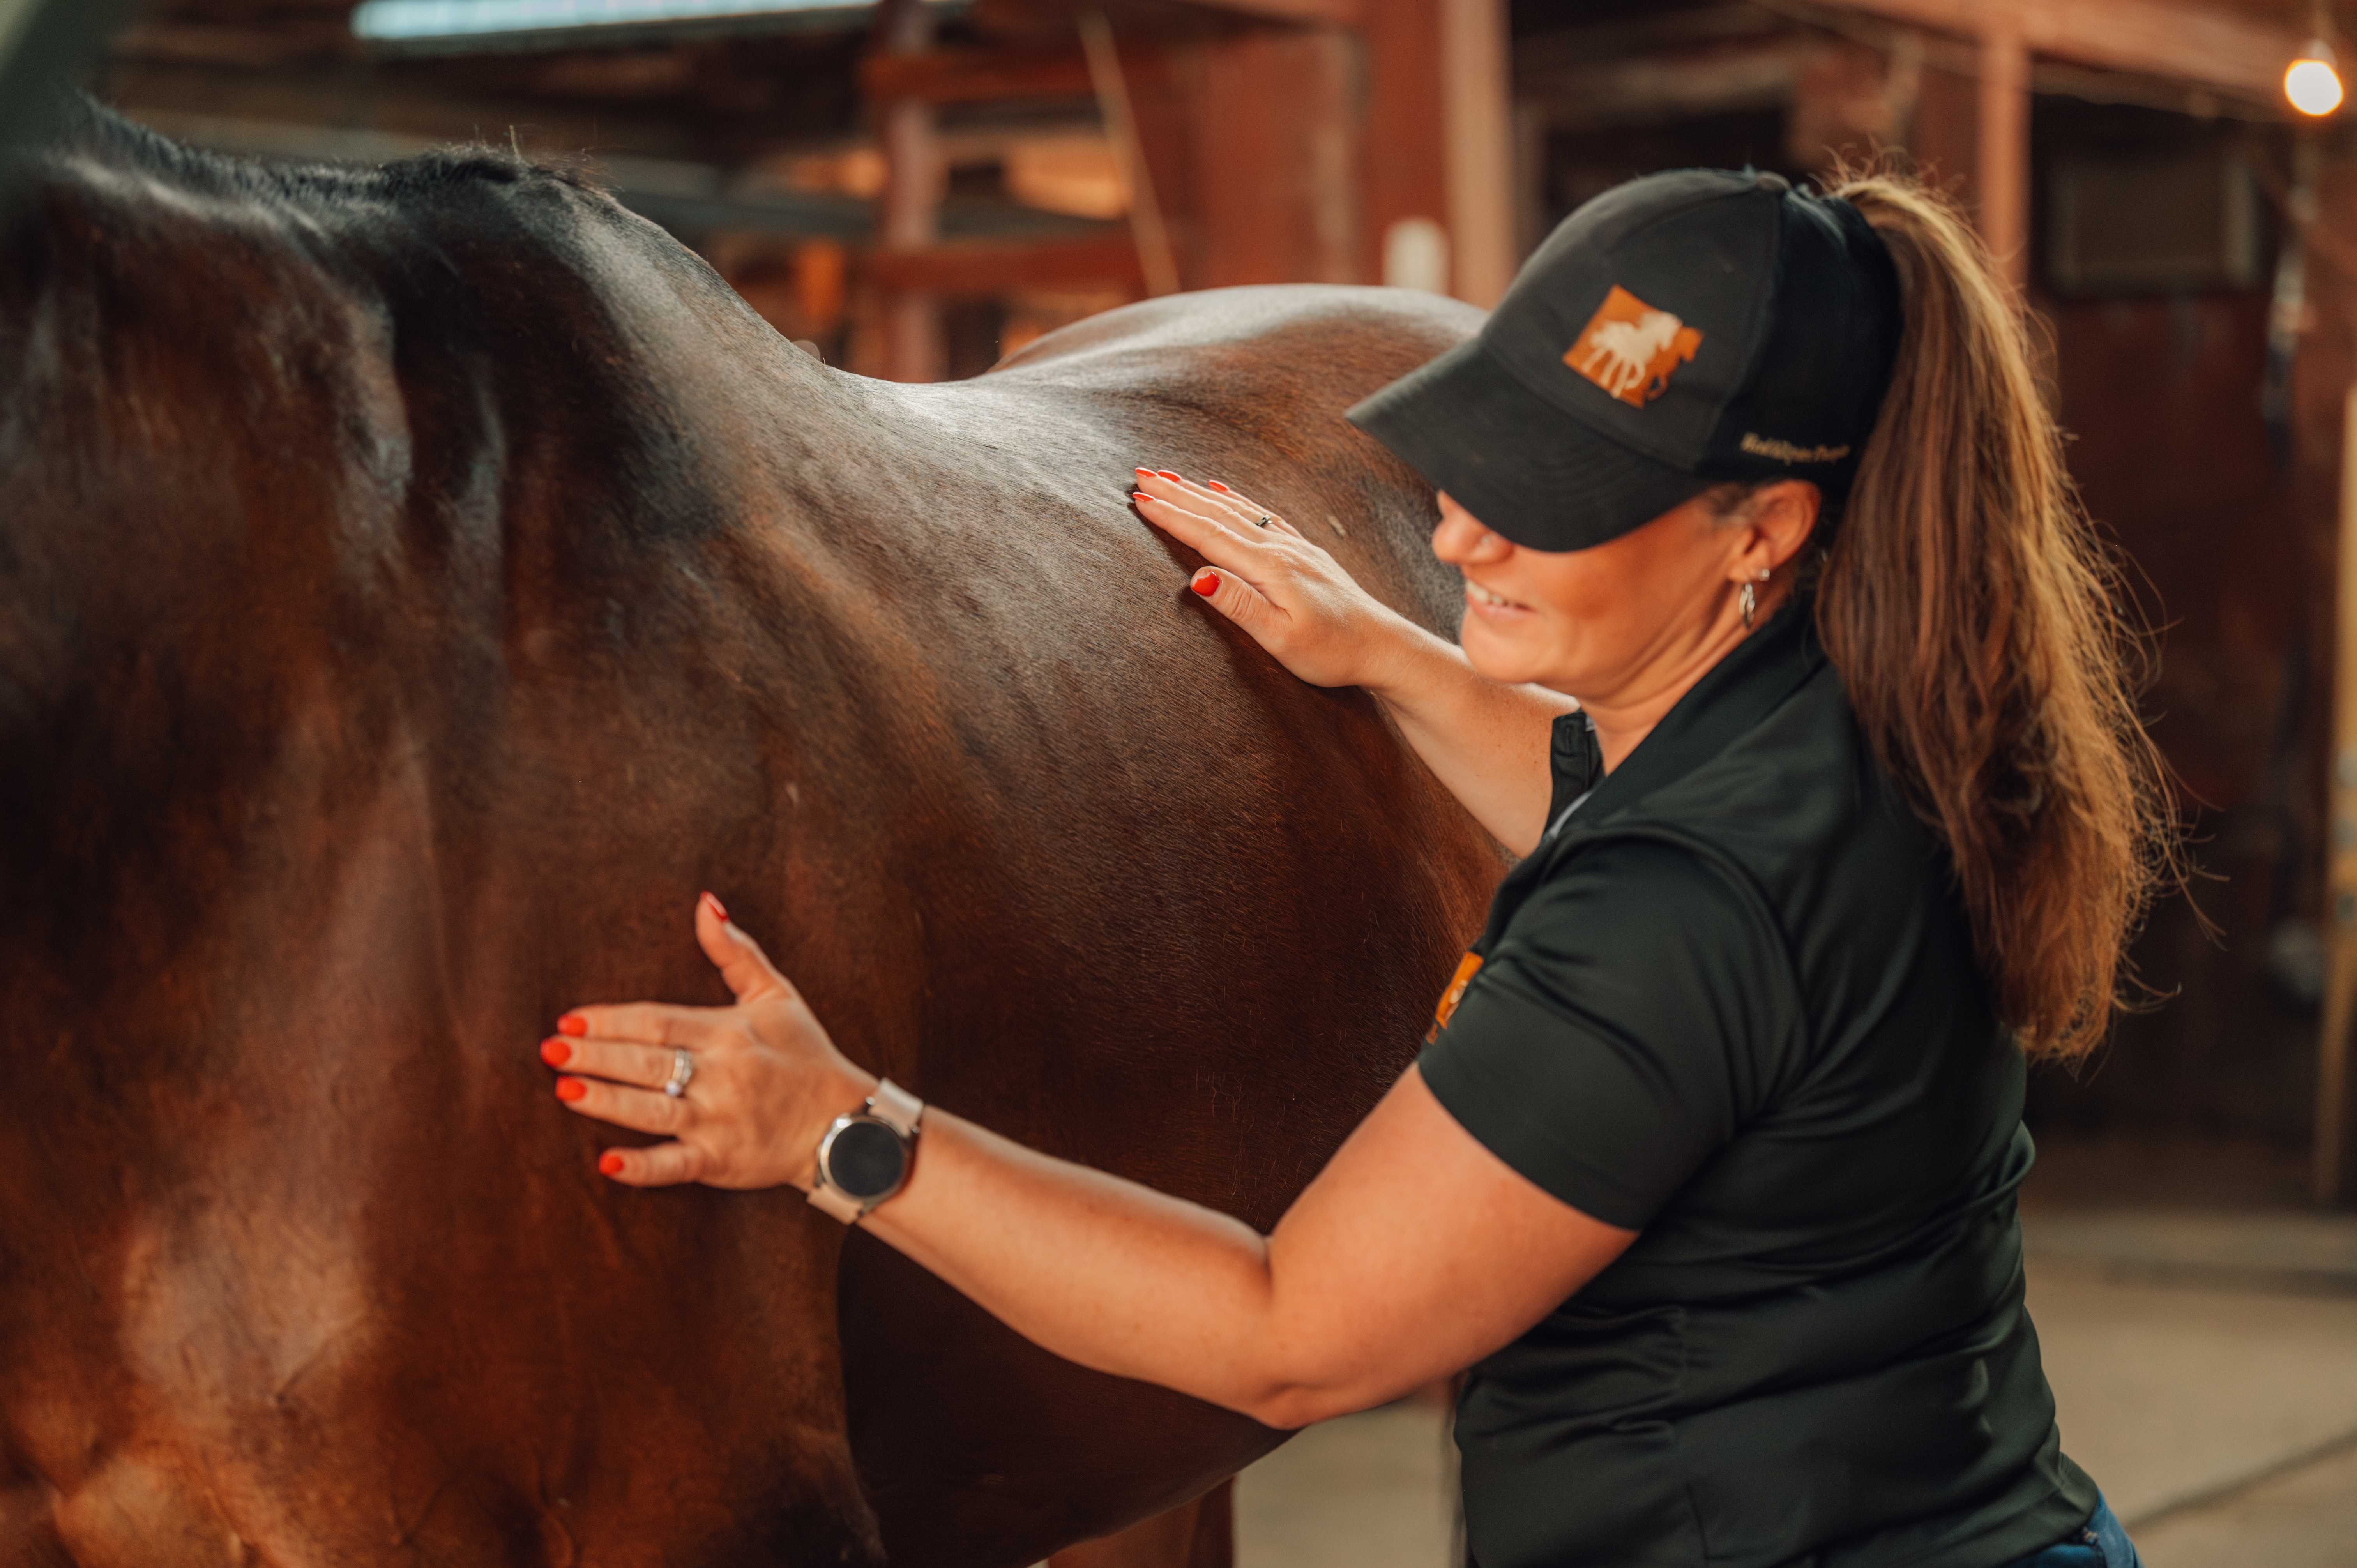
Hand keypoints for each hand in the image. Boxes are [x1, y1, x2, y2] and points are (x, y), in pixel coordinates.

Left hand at [540, 892, 875, 1188]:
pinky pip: (676, 1165)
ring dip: (607, 1100)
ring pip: (653, 1109)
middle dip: (597, 1054)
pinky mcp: (723, 1161)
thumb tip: (704, 903)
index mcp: (728, 1032)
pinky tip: (607, 1162)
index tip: (571, 1016)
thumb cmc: (804, 1055)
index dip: (613, 1019)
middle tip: (551, 1048)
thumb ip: (735, 951)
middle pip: (649, 1061)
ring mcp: (721, 1120)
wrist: (844, 1124)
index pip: (659, 1021)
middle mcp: (722, 1074)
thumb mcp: (777, 995)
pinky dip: (642, 1166)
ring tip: (565, 1088)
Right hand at [1131, 469, 1416, 690]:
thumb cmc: (1332, 651)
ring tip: (1171, 477)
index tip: (1139, 499)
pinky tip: (1226, 491)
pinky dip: (1237, 500)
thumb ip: (1239, 604)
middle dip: (1178, 494)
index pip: (1208, 536)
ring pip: (1239, 510)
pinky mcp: (1305, 553)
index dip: (1171, 517)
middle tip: (1142, 474)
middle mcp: (1281, 548)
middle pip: (1219, 513)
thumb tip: (1197, 577)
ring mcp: (1295, 547)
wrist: (1383, 646)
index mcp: (1269, 568)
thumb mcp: (1281, 638)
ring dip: (1202, 492)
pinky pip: (1263, 515)